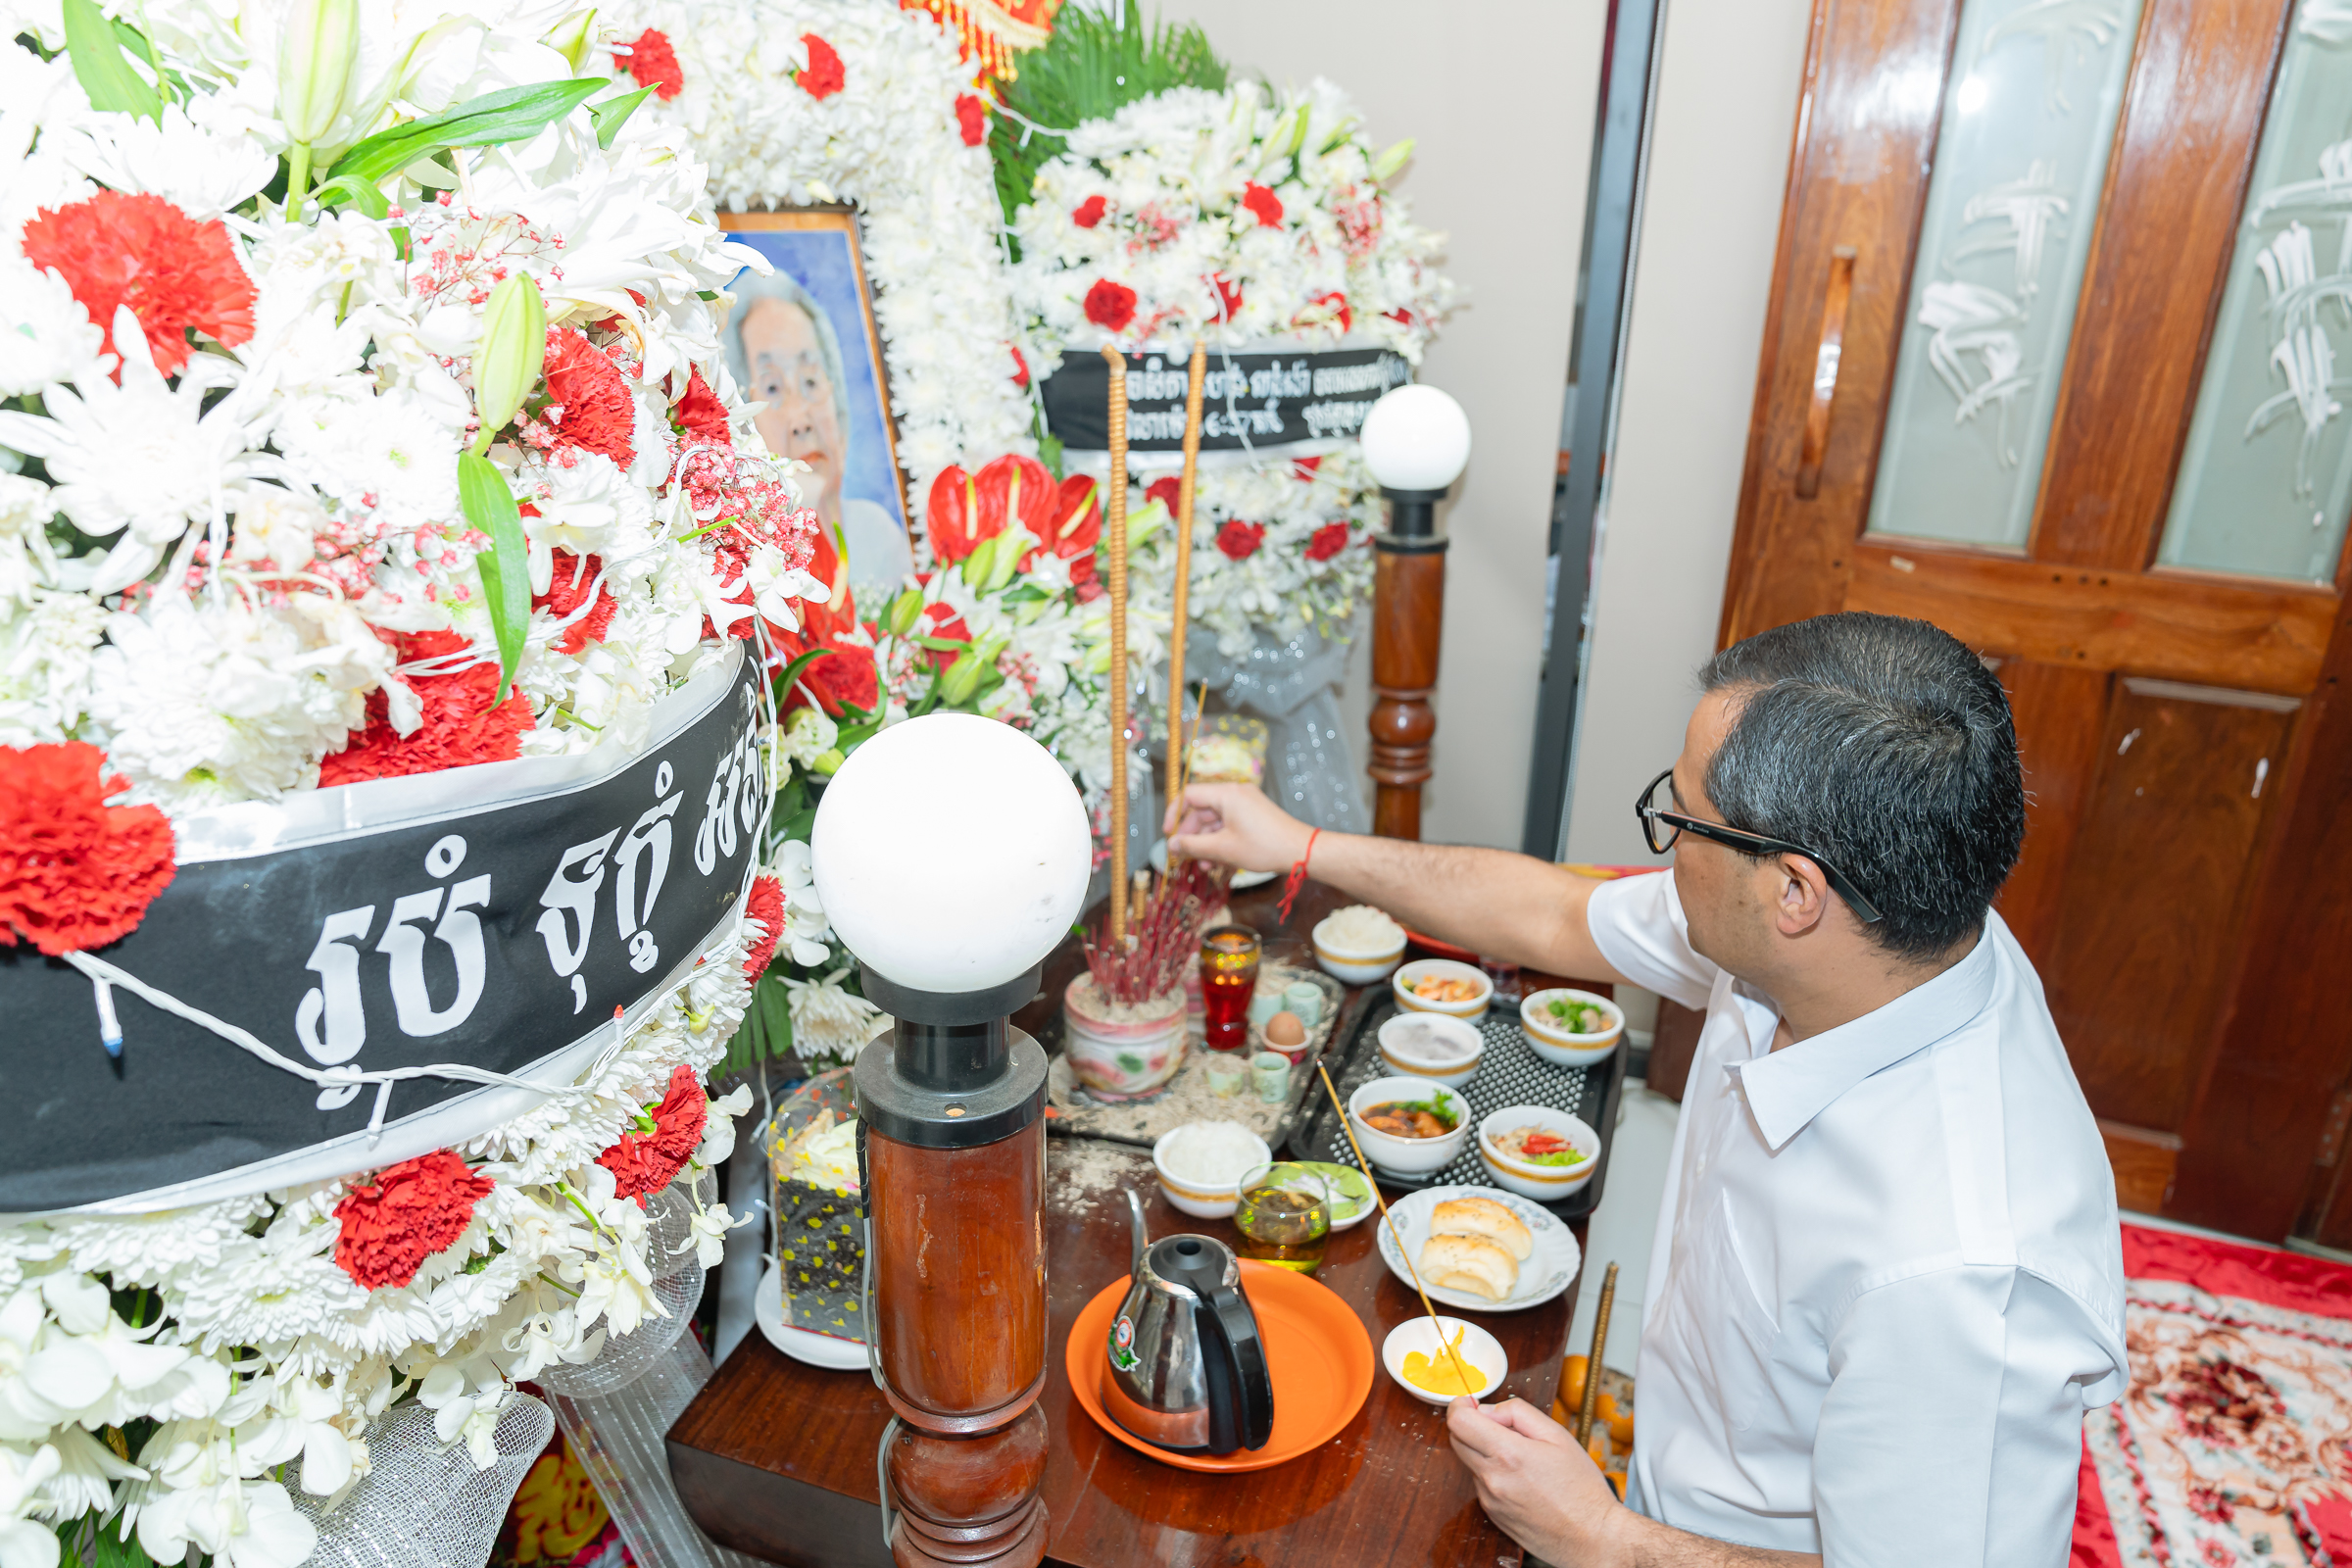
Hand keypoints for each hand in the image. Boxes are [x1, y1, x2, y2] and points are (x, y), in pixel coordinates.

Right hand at [1162, 781, 1313, 874]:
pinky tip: (1218, 862)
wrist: (1301, 851)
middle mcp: (1236, 794)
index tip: (1169, 835)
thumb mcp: (1223, 849)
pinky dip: (1221, 842)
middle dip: (1191, 835)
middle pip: (1201, 810)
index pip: (1189, 795)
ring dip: (1206, 843)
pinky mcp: (1254, 816)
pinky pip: (1229, 825)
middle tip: (1184, 856)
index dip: (1174, 815)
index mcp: (1226, 794)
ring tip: (1203, 866)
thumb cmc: (1264, 847)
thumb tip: (1171, 846)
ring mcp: (1246, 804)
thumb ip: (1193, 846)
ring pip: (1215, 821)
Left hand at [1446, 1396, 1627, 1564]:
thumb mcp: (1557, 1435)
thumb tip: (1488, 1410)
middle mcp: (1492, 1479)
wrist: (1590, 1537)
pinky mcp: (1492, 1514)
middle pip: (1456, 1440)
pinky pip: (1480, 1483)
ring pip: (1469, 1462)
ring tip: (1519, 1458)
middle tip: (1498, 1426)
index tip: (1470, 1403)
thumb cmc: (1581, 1488)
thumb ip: (1517, 1413)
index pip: (1458, 1422)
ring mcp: (1489, 1499)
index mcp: (1508, 1454)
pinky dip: (1492, 1473)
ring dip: (1483, 1451)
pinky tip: (1520, 1478)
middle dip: (1470, 1426)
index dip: (1460, 1406)